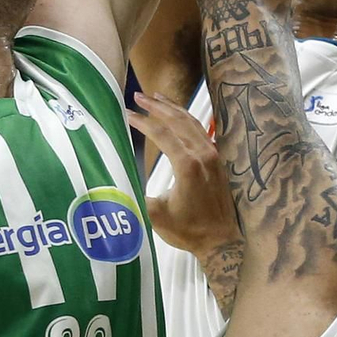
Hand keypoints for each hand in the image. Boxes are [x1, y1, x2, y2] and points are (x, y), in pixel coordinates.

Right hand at [133, 91, 240, 258]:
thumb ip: (136, 196)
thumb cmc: (188, 230)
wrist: (220, 240)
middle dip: (157, 106)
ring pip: (192, 123)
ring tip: (157, 97)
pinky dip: (187, 119)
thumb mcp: (156, 215)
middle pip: (178, 121)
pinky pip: (201, 132)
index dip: (143, 122)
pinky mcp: (217, 161)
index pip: (161, 134)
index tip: (127, 113)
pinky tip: (179, 116)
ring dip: (173, 108)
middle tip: (139, 95)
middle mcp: (202, 155)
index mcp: (187, 165)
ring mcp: (212, 156)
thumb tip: (115, 184)